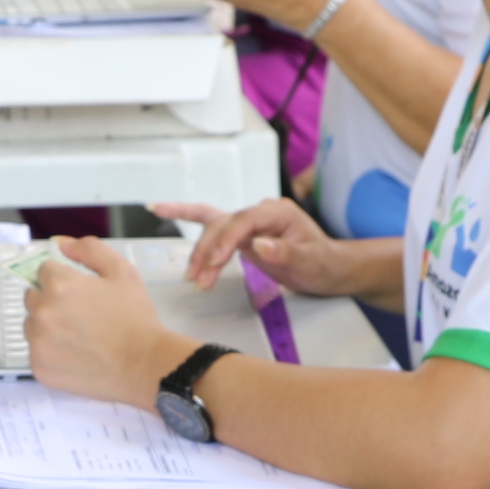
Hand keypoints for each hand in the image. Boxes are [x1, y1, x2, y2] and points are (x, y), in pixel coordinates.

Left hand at [20, 237, 183, 405]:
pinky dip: (50, 353)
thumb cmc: (135, 319)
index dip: (63, 279)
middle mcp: (43, 312)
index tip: (79, 293)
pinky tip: (76, 354)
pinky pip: (36, 353)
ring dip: (47, 327)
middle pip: (33, 297)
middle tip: (80, 314)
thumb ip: (90, 250)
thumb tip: (62, 244)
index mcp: (59, 285)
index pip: (43, 271)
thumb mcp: (122, 272)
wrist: (144, 364)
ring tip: (78, 335)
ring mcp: (39, 342)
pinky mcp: (40, 367)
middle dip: (51, 301)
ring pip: (31, 326)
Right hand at [160, 195, 364, 300]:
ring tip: (192, 277)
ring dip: (200, 252)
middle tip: (199, 279)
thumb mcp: (310, 261)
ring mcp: (248, 222)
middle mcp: (259, 212)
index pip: (243, 221)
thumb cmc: (322, 263)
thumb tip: (261, 245)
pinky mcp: (241, 234)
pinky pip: (212, 225)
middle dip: (208, 252)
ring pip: (214, 229)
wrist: (328, 269)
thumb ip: (286, 252)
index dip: (226, 240)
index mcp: (277, 212)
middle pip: (223, 225)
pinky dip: (186, 216)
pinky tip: (160, 209)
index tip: (214, 262)